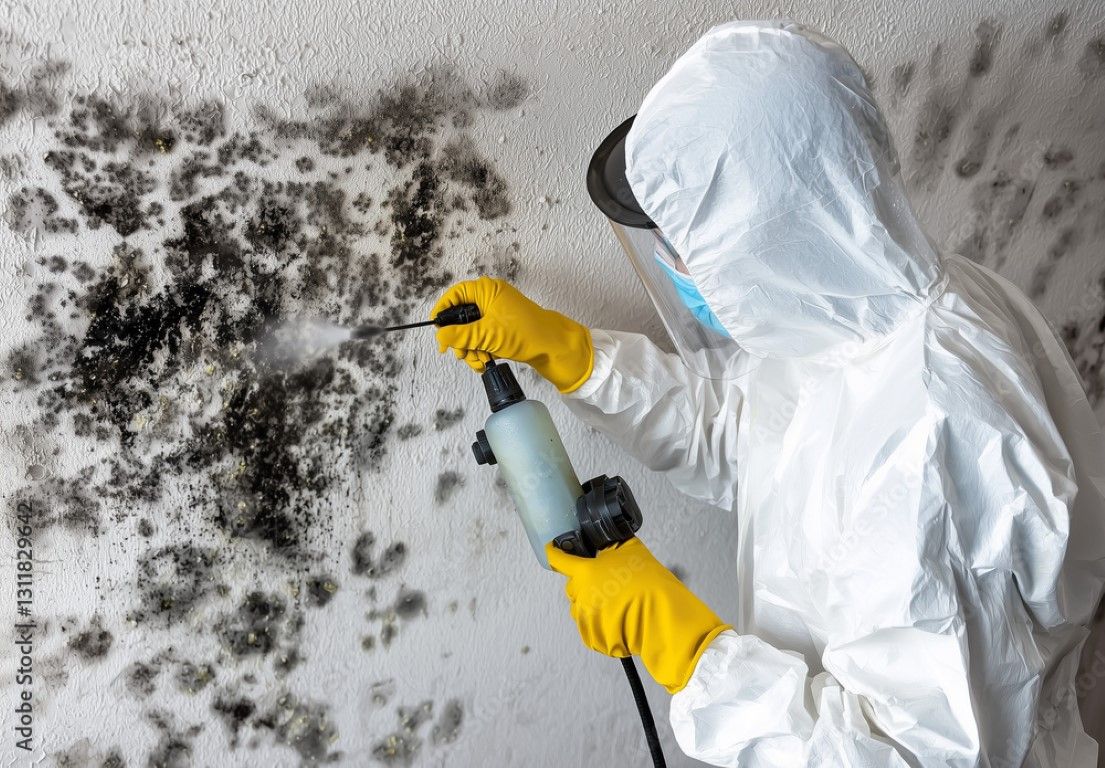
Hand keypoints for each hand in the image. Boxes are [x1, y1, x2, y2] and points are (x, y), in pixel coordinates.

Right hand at [433, 277, 593, 392]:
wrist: (552, 347)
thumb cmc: (526, 333)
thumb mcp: (487, 334)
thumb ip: (459, 335)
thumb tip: (439, 336)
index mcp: (486, 290)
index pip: (455, 295)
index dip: (443, 311)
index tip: (436, 329)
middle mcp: (490, 299)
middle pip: (460, 317)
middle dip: (459, 339)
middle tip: (462, 354)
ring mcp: (495, 314)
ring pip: (470, 331)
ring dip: (470, 349)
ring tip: (479, 361)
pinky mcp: (500, 328)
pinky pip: (481, 338)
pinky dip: (480, 351)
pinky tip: (484, 362)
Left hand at [546, 538, 729, 692]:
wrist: (662, 615)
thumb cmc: (647, 581)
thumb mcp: (630, 550)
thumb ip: (610, 548)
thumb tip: (603, 549)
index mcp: (585, 572)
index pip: (560, 560)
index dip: (554, 552)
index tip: (551, 549)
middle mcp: (580, 595)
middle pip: (574, 586)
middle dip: (586, 583)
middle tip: (608, 584)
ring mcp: (585, 618)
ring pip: (582, 608)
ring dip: (594, 604)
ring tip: (618, 604)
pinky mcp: (593, 638)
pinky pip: (590, 628)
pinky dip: (601, 624)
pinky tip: (619, 619)